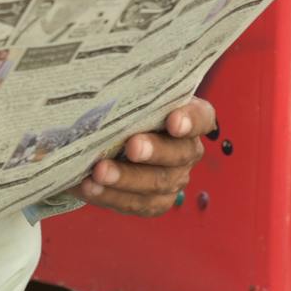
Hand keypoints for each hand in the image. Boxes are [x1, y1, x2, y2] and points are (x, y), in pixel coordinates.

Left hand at [73, 97, 215, 217]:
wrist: (110, 139)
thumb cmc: (125, 110)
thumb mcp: (131, 95)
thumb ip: (127, 92)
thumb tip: (99, 87)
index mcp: (190, 117)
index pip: (201, 116)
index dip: (190, 120)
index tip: (173, 121)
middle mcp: (187, 150)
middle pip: (179, 154)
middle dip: (154, 151)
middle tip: (131, 147)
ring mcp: (174, 179)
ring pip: (157, 183)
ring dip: (126, 178)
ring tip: (99, 172)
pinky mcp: (156, 202)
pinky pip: (138, 203)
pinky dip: (111, 196)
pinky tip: (89, 187)